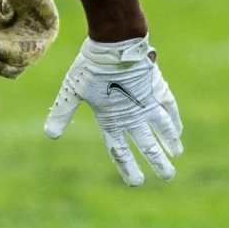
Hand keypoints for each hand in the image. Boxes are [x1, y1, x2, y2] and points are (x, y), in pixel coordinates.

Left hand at [43, 36, 183, 185]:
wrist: (115, 44)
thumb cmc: (90, 67)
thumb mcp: (72, 91)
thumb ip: (62, 112)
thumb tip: (50, 135)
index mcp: (111, 119)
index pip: (120, 150)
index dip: (128, 168)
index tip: (136, 182)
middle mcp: (132, 115)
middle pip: (148, 144)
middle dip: (158, 162)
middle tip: (167, 176)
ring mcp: (147, 102)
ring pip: (163, 128)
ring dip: (170, 142)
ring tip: (177, 154)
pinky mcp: (157, 87)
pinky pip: (169, 108)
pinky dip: (174, 120)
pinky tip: (178, 129)